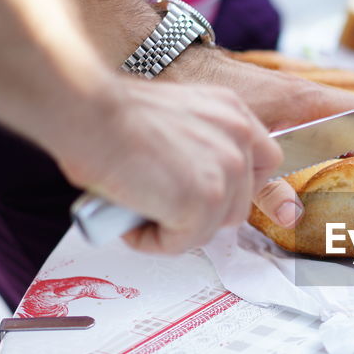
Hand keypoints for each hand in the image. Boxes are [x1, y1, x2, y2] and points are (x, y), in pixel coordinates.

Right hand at [49, 72, 284, 253]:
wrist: (89, 111)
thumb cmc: (111, 113)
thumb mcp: (175, 120)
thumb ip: (197, 148)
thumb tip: (187, 184)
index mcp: (233, 112)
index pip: (264, 161)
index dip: (235, 186)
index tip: (207, 193)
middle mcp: (240, 137)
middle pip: (240, 202)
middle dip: (203, 213)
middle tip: (164, 207)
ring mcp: (227, 170)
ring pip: (213, 226)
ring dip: (178, 229)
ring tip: (141, 214)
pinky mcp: (205, 200)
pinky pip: (184, 242)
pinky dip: (154, 242)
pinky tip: (131, 224)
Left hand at [165, 49, 353, 225]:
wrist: (169, 61)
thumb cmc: (206, 97)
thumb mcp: (239, 152)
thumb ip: (266, 188)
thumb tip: (293, 216)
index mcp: (305, 101)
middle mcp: (303, 93)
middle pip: (351, 118)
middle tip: (352, 178)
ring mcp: (289, 93)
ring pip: (329, 118)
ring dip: (334, 144)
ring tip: (329, 176)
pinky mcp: (273, 97)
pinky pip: (308, 117)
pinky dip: (311, 138)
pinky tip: (295, 163)